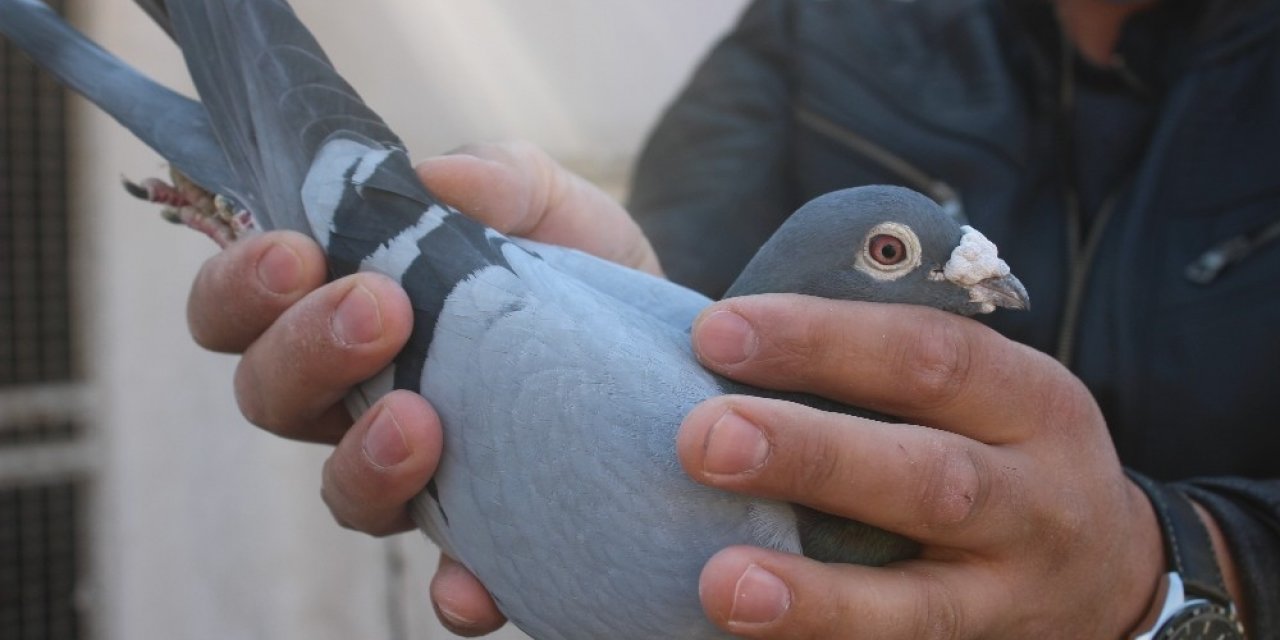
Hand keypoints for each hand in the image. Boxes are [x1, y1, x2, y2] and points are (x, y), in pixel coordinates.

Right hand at [186, 140, 657, 635]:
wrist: (664, 340)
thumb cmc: (573, 260)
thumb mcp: (545, 201)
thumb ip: (495, 176)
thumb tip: (436, 179)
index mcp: (341, 308)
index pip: (240, 309)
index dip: (241, 287)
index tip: (299, 253)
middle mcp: (357, 399)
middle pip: (272, 397)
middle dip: (307, 352)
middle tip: (380, 311)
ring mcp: (417, 474)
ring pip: (344, 493)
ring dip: (364, 462)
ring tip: (420, 422)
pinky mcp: (488, 533)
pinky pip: (450, 581)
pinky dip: (456, 588)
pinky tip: (474, 580)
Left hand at [677, 294, 1166, 637]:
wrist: (1109, 579)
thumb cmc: (998, 452)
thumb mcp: (985, 392)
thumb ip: (888, 365)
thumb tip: (728, 335)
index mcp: (1028, 400)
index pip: (928, 354)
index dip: (821, 340)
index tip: (717, 331)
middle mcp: (1034, 499)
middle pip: (927, 478)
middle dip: (810, 455)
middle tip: (704, 438)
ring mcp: (1010, 597)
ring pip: (922, 605)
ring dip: (819, 597)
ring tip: (723, 585)